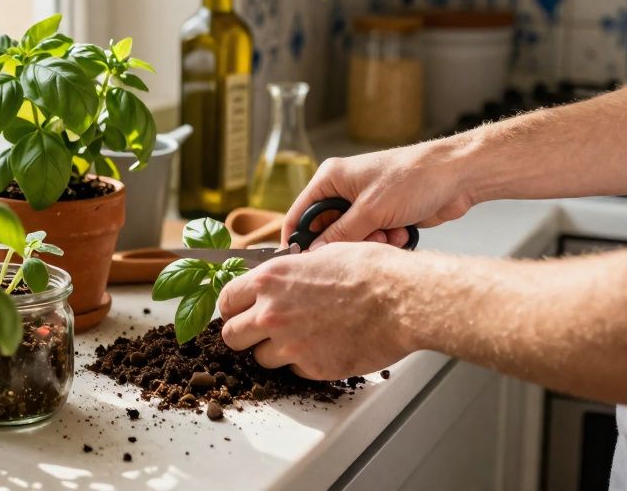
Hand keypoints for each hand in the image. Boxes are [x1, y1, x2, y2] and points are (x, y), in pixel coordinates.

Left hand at [217, 242, 415, 379]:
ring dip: (274, 352)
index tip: (239, 311)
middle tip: (261, 331)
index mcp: (270, 280)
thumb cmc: (370, 271)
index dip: (232, 307)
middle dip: (243, 334)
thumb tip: (281, 278)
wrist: (401, 299)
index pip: (225, 300)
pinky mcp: (312, 367)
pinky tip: (324, 346)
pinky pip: (294, 371)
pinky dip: (304, 363)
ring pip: (260, 359)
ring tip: (300, 338)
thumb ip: (290, 272)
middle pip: (231, 336)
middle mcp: (271, 314)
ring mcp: (290, 344)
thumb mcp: (320, 255)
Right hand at [283, 138, 476, 247]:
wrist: (457, 176)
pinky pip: (373, 238)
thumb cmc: (413, 178)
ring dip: (370, 243)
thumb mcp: (370, 210)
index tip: (300, 263)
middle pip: (327, 230)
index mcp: (331, 178)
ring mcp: (365, 203)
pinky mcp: (384, 215)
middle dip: (346, 243)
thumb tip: (313, 254)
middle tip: (363, 243)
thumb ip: (339, 235)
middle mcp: (344, 190)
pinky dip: (386, 241)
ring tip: (390, 234)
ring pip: (352, 238)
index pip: (300, 213)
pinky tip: (402, 232)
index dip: (298, 239)